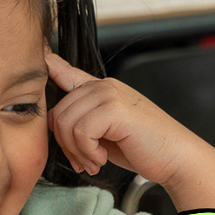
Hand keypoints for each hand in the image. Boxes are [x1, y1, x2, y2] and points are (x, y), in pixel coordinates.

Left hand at [46, 54, 202, 188]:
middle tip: (85, 161)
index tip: (37, 52)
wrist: (176, 157)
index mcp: (100, 89)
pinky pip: (80, 132)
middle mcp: (103, 86)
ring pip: (66, 123)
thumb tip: (52, 122)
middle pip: (57, 112)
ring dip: (77, 151)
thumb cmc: (144, 148)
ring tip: (94, 162)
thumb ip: (82, 122)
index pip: (64, 70)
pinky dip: (87, 152)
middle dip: (65, 145)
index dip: (46, 62)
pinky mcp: (115, 108)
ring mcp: (110, 94)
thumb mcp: (105, 133)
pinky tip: (102, 158)